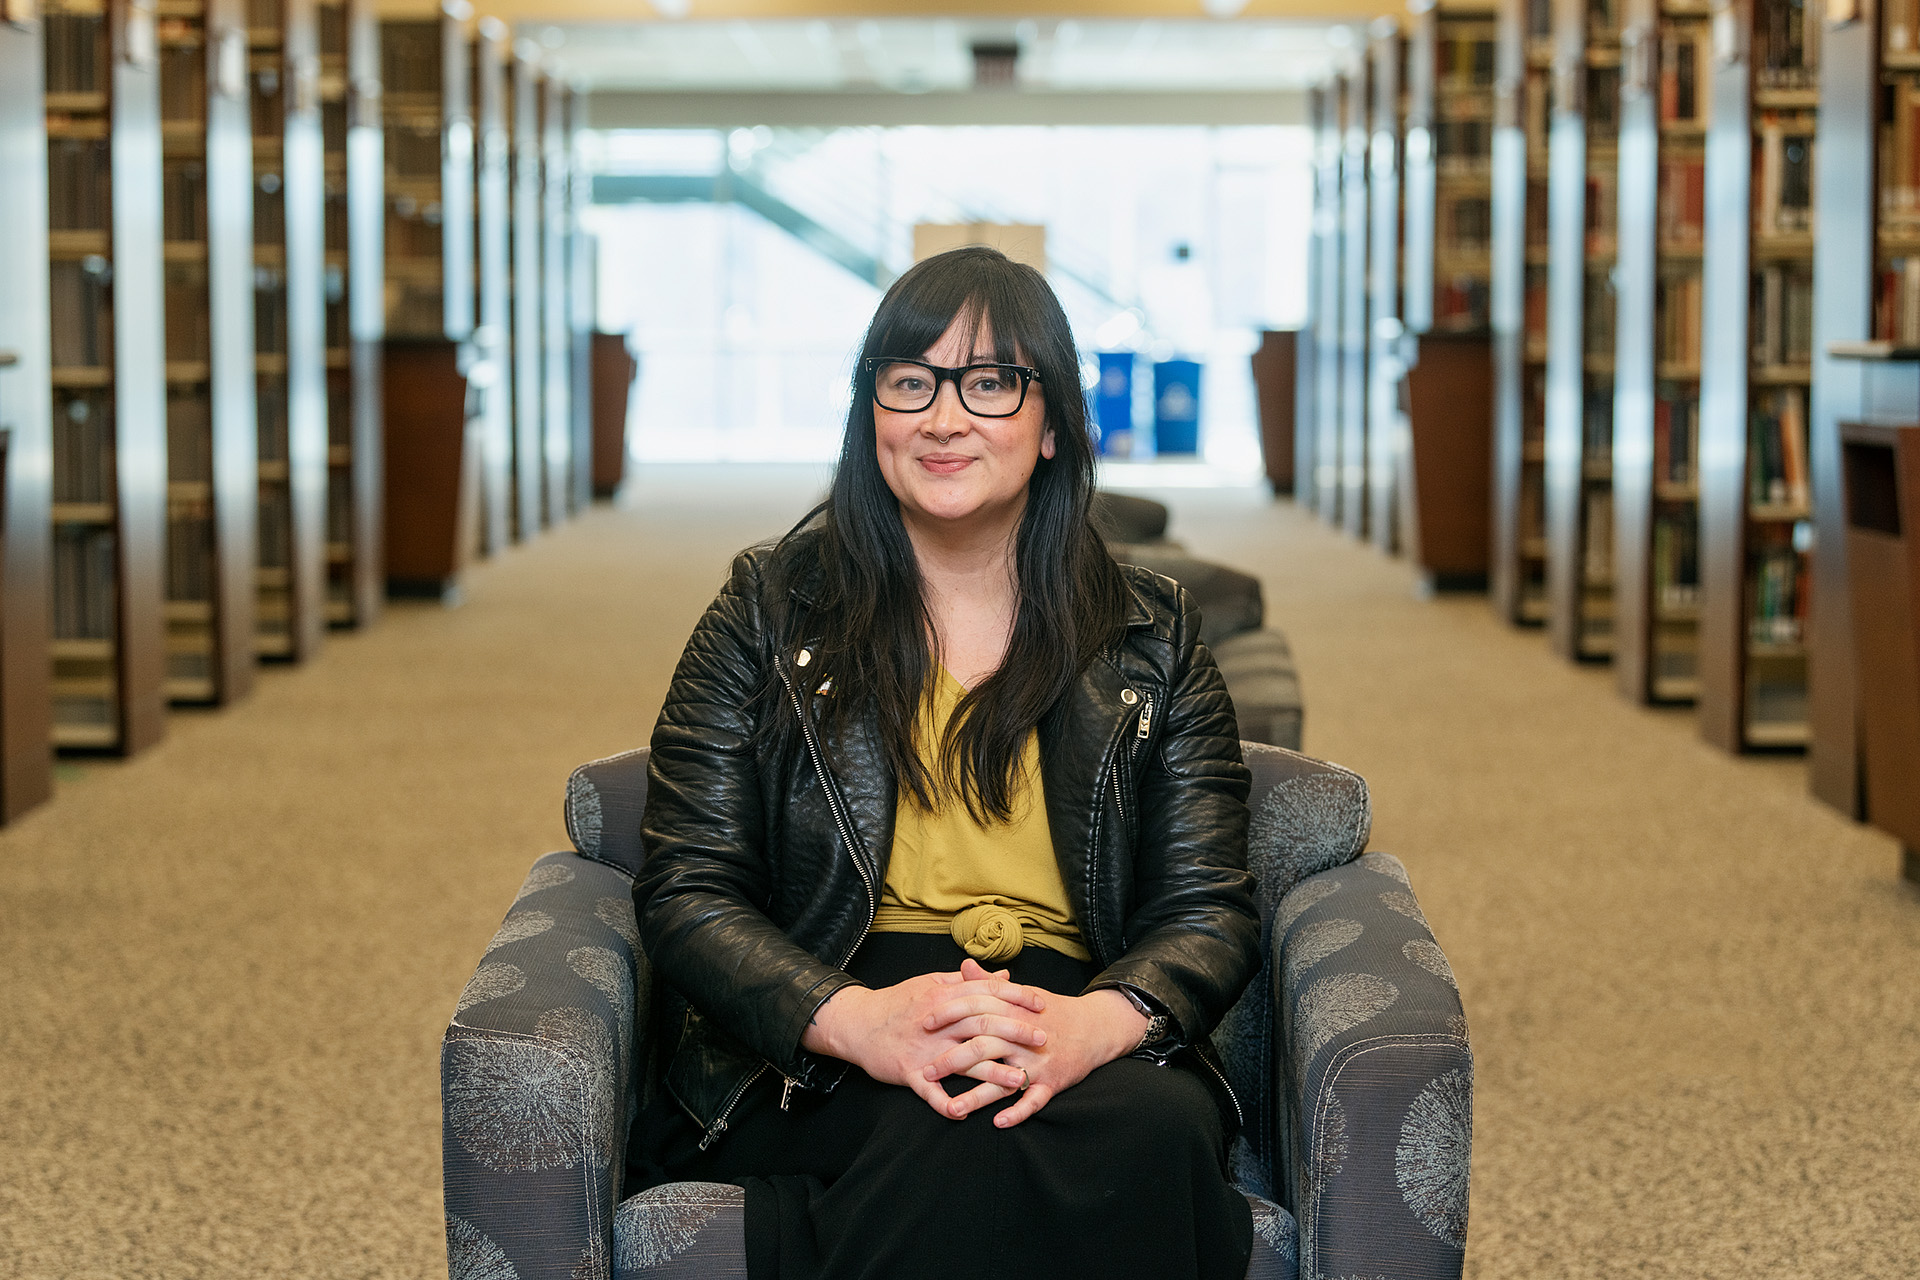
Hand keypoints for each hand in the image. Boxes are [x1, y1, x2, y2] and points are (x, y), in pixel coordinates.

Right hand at [801, 965, 1049, 1118]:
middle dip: (1015, 1032)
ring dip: (993, 1073)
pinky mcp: (908, 1072)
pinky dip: (946, 1104)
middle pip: (982, 1024)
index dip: (1016, 997)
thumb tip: (1005, 976)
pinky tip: (964, 1115)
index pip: (987, 993)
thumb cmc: (898, 1002)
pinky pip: (929, 1092)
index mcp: (943, 997)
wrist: (857, 1022)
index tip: (1041, 1004)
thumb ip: (968, 981)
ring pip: (963, 1061)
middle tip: (1043, 1039)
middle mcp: (937, 1022)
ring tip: (1021, 1080)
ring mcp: (924, 1049)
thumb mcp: (931, 983)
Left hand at [922, 959, 1149, 1127]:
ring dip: (977, 1096)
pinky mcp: (1053, 1082)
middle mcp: (1023, 1037)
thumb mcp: (1022, 993)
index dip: (948, 1015)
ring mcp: (1038, 1062)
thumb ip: (990, 983)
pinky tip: (998, 1122)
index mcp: (1013, 1012)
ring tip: (953, 1108)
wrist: (1095, 1028)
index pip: (975, 1009)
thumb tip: (964, 965)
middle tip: (926, 1071)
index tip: (924, 1023)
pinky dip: (1017, 1112)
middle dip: (952, 1060)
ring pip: (1003, 1080)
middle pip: (983, 1046)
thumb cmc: (1051, 1010)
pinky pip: (1033, 1101)